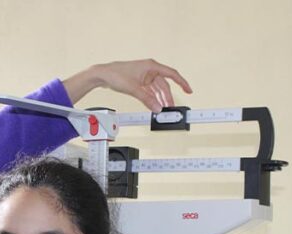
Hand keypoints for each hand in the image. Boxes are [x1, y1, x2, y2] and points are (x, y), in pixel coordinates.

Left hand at [62, 59, 192, 112]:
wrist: (102, 75)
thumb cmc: (116, 74)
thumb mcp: (134, 89)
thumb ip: (147, 99)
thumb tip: (157, 108)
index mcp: (151, 66)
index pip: (171, 74)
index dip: (181, 82)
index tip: (189, 90)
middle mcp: (149, 70)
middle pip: (164, 85)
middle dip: (168, 97)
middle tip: (171, 108)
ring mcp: (144, 76)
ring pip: (156, 89)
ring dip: (160, 99)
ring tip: (163, 109)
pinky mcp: (139, 82)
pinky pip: (149, 91)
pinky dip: (152, 98)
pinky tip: (154, 106)